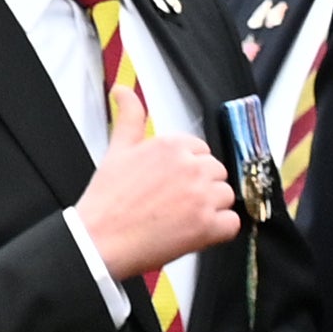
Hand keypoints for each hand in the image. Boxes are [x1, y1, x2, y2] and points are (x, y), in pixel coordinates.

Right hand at [68, 128, 247, 290]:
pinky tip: (195, 231)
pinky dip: (219, 230)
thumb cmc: (107, 202)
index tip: (172, 182)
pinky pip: (232, 223)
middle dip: (200, 186)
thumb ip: (129, 117)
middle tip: (173, 202)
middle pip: (216, 172)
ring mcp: (202, 197)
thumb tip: (123, 90)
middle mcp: (191, 167)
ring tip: (181, 217)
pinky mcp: (208, 226)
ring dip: (210, 208)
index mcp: (172, 146)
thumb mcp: (117, 150)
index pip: (200, 151)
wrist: (99, 241)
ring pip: (226, 196)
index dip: (187, 169)